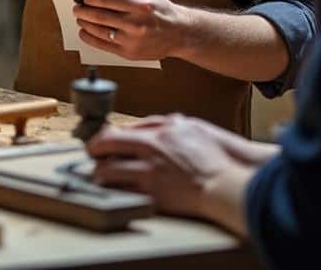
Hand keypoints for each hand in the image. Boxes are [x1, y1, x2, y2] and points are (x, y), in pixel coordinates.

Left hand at [72, 0, 192, 61]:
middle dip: (83, 10)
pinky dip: (89, 37)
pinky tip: (85, 32)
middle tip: (78, 7)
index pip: (106, 0)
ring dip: (85, 23)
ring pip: (98, 31)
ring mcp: (132, 40)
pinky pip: (103, 45)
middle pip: (99, 16)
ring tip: (81, 18)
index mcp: (141, 6)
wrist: (181, 34)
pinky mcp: (129, 53)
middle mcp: (136, 24)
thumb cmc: (163, 13)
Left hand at [88, 114, 259, 232]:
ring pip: (107, 171)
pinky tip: (114, 189)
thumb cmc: (218, 157)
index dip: (105, 136)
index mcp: (162, 131)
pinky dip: (114, 189)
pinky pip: (122, 191)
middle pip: (105, 145)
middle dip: (93, 150)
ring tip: (99, 175)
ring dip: (99, 173)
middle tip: (92, 155)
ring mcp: (150, 173)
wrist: (229, 185)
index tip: (101, 141)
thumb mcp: (193, 127)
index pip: (121, 129)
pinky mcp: (153, 195)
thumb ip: (166, 124)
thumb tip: (144, 126)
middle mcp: (151, 149)